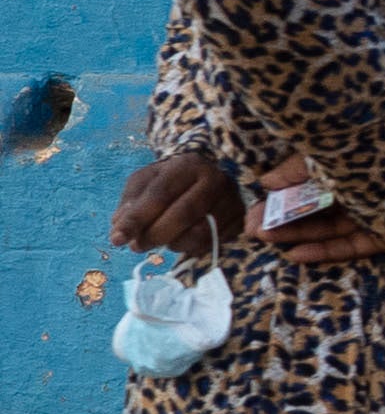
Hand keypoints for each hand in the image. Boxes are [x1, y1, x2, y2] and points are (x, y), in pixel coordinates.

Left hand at [109, 154, 243, 260]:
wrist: (209, 175)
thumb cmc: (170, 180)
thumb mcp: (146, 181)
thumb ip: (130, 202)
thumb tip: (120, 228)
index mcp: (188, 165)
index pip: (160, 194)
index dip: (137, 219)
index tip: (116, 239)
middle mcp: (215, 180)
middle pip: (183, 214)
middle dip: (154, 235)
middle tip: (136, 246)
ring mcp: (231, 201)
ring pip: (200, 233)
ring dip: (172, 244)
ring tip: (160, 240)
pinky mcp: (239, 220)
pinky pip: (211, 243)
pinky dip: (190, 248)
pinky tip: (180, 240)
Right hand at [241, 162, 384, 265]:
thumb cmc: (359, 144)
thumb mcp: (318, 154)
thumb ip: (293, 170)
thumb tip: (265, 181)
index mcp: (351, 163)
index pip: (312, 187)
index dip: (282, 202)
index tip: (253, 212)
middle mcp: (365, 186)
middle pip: (320, 210)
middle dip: (283, 221)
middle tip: (252, 230)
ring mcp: (379, 208)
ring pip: (333, 227)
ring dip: (297, 235)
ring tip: (263, 237)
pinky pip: (355, 245)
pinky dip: (326, 251)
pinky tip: (294, 254)